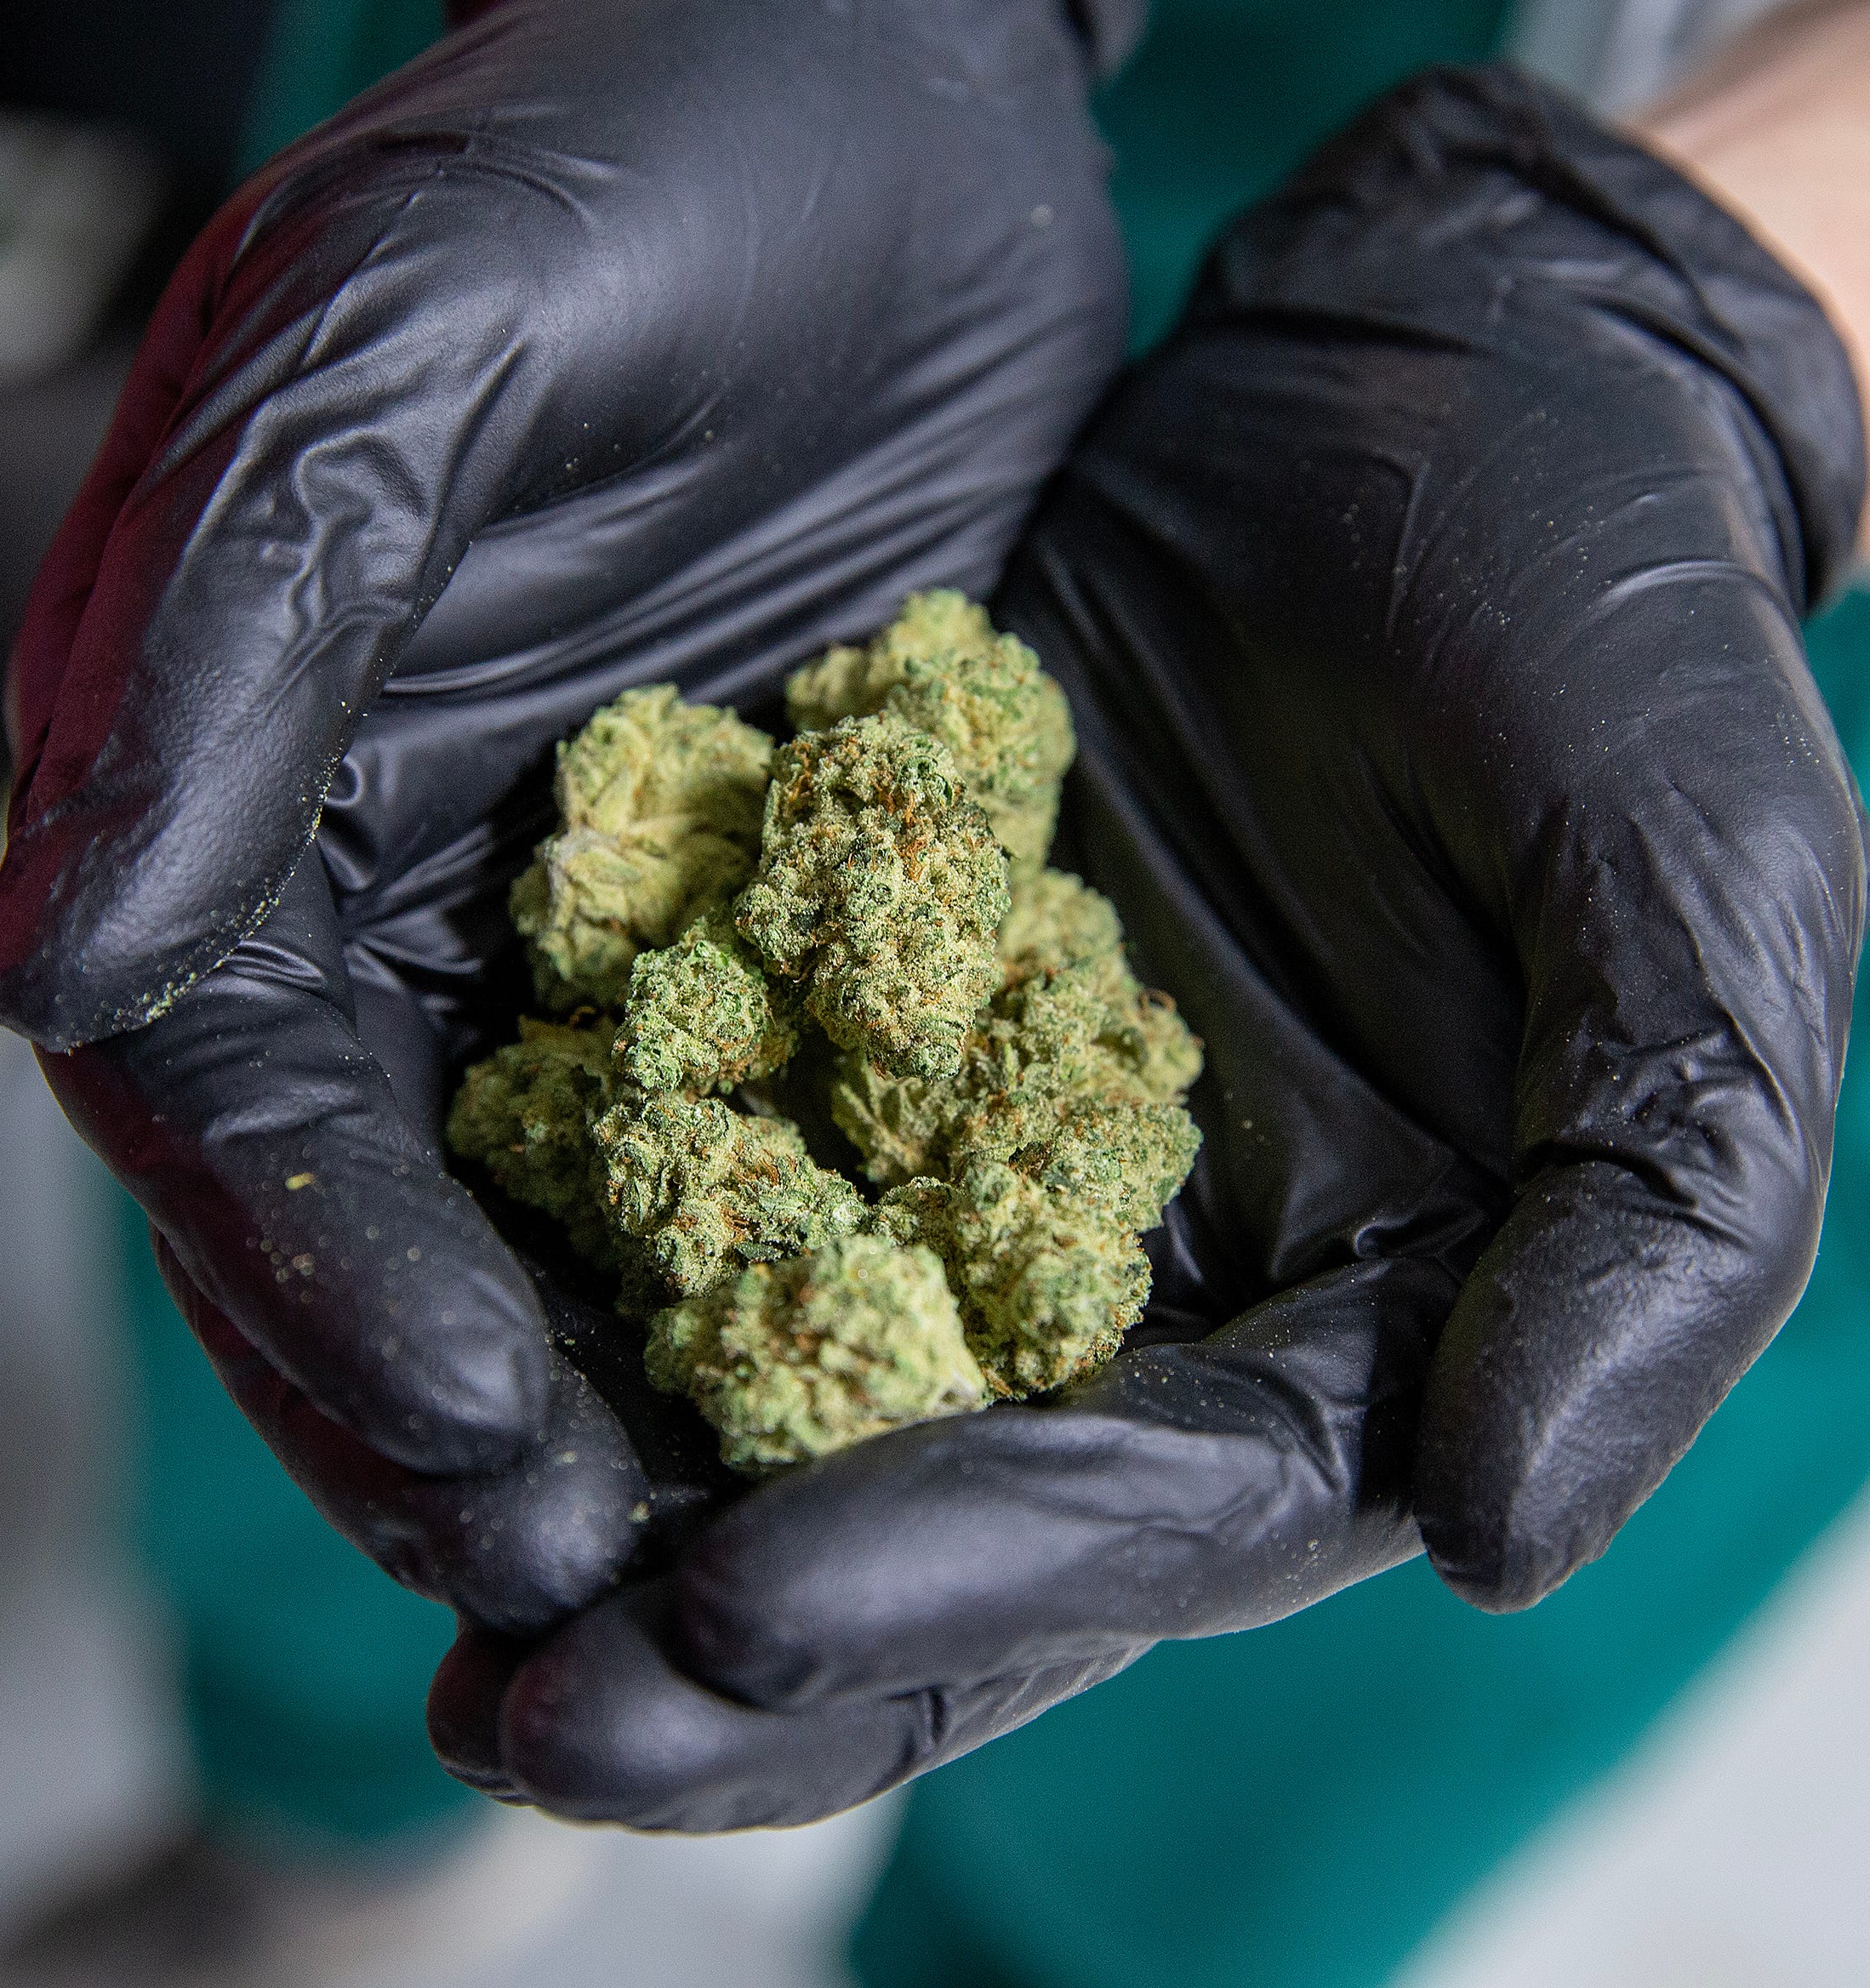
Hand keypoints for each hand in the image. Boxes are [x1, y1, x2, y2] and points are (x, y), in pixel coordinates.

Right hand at [0, 0, 1139, 1636]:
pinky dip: (847, 1265)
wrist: (863, 83)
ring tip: (760, 1573)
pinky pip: (812, 1125)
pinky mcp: (808, 902)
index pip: (243, 1103)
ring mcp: (621, 919)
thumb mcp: (390, 342)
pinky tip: (930, 1388)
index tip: (461, 1424)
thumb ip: (221, 643)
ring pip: (608, 1223)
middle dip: (486, 1413)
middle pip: (411, 1221)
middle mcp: (422, 889)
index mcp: (259, 788)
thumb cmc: (608, 151)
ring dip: (668, 1399)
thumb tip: (66, 972)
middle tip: (607, 1586)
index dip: (327, 1283)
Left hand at [438, 63, 1867, 1824]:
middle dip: (740, 1649)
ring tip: (446, 1604)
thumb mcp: (1694, 905)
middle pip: (935, 1528)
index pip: (1146, 1512)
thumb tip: (1499, 1539)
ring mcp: (982, 1150)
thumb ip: (1651, 1224)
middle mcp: (1146, 1282)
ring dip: (620, 1499)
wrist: (1428, 400)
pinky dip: (582, 1245)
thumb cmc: (1594, 639)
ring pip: (787, 1389)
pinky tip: (426, 1311)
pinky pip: (705, 1152)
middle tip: (529, 1720)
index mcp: (1351, 1313)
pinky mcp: (862, 1006)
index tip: (736, 1614)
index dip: (952, 1576)